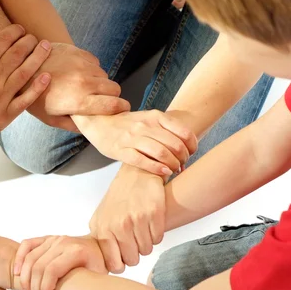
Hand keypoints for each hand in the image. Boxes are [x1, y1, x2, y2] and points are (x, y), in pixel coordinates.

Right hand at [0, 24, 51, 146]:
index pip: (0, 43)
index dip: (12, 32)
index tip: (19, 29)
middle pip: (16, 54)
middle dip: (27, 41)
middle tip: (34, 37)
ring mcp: (1, 97)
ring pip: (24, 72)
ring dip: (37, 57)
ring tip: (46, 47)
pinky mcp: (7, 114)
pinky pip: (26, 99)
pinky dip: (38, 87)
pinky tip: (47, 77)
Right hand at [13, 236, 105, 289]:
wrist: (99, 248)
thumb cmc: (97, 266)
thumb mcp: (93, 282)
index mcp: (76, 251)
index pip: (51, 271)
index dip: (45, 289)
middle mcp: (63, 242)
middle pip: (39, 267)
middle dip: (35, 288)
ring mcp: (54, 239)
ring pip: (30, 258)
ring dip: (25, 279)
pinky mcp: (46, 238)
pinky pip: (27, 245)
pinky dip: (19, 258)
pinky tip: (16, 272)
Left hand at [26, 43, 129, 131]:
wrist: (23, 67)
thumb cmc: (36, 97)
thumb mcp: (51, 119)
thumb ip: (73, 125)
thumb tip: (90, 129)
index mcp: (79, 101)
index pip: (114, 104)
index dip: (121, 108)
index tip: (121, 109)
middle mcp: (84, 82)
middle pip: (114, 88)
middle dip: (111, 95)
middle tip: (101, 99)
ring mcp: (82, 65)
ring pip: (105, 75)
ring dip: (100, 82)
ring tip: (84, 87)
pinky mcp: (79, 52)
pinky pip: (96, 62)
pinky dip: (92, 69)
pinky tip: (78, 73)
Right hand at [75, 110, 197, 175]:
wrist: (99, 122)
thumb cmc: (127, 124)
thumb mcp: (148, 118)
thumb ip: (164, 128)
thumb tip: (185, 147)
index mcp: (155, 116)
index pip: (183, 132)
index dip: (192, 146)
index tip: (192, 153)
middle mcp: (145, 126)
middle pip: (174, 145)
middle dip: (183, 158)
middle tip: (182, 165)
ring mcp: (132, 138)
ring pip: (160, 153)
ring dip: (172, 165)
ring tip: (174, 170)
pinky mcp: (121, 150)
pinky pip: (142, 161)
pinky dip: (156, 168)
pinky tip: (164, 172)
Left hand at [90, 165, 164, 272]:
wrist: (136, 173)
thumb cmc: (118, 197)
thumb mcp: (101, 216)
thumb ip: (100, 239)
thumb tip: (103, 262)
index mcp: (103, 229)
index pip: (114, 264)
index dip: (121, 264)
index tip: (123, 258)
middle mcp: (119, 225)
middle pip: (132, 260)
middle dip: (134, 254)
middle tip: (133, 241)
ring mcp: (137, 219)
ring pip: (147, 250)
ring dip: (146, 243)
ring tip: (141, 230)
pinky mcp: (154, 212)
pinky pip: (158, 238)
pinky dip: (156, 235)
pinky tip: (150, 223)